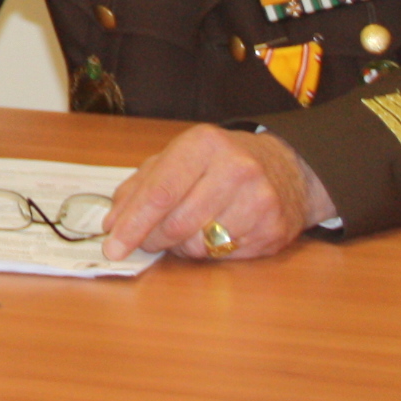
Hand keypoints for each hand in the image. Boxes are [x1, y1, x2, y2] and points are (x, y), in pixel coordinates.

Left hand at [100, 124, 335, 262]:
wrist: (288, 167)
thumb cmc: (219, 163)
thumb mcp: (178, 158)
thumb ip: (140, 187)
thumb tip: (112, 223)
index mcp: (202, 144)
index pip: (159, 193)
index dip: (132, 224)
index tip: (112, 245)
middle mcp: (234, 169)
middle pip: (176, 223)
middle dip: (152, 239)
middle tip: (146, 241)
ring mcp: (258, 200)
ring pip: (199, 245)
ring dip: (182, 247)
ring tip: (188, 229)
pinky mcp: (273, 229)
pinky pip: (224, 256)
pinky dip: (210, 252)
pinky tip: (217, 233)